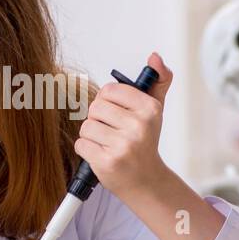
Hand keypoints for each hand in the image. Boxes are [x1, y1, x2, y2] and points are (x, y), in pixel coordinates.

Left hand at [73, 51, 173, 198]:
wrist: (146, 182)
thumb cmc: (145, 144)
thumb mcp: (155, 111)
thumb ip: (157, 81)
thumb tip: (155, 57)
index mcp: (149, 109)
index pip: (108, 90)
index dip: (108, 102)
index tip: (117, 113)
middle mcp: (138, 126)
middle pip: (95, 108)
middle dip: (99, 119)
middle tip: (113, 131)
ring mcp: (122, 145)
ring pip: (86, 126)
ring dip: (92, 136)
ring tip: (108, 144)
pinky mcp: (107, 162)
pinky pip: (81, 145)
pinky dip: (86, 150)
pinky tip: (102, 154)